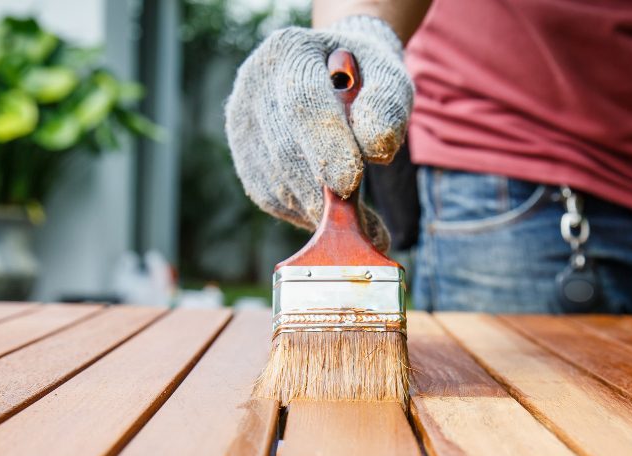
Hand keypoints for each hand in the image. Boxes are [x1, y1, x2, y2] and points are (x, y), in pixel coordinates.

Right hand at [225, 15, 412, 250]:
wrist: (334, 75)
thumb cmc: (365, 78)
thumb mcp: (389, 77)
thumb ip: (388, 106)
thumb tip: (375, 148)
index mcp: (290, 52)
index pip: (303, 102)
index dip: (325, 146)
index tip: (349, 184)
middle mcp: (255, 86)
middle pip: (285, 152)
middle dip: (323, 194)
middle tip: (361, 228)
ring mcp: (243, 126)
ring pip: (276, 183)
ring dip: (317, 210)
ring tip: (357, 223)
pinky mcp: (245, 161)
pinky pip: (273, 198)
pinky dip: (305, 213)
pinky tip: (330, 208)